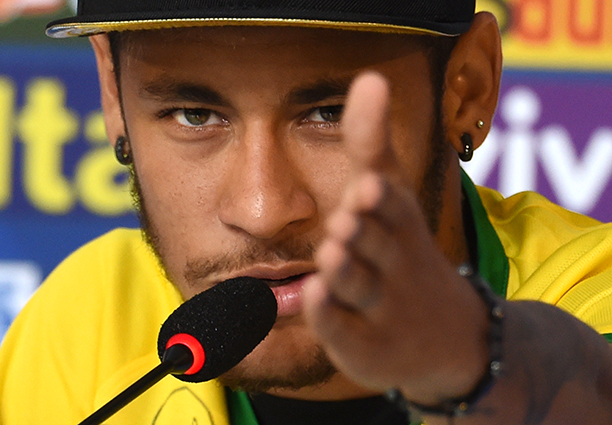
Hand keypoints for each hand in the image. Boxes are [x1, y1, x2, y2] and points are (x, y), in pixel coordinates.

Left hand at [302, 72, 487, 403]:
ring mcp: (383, 308)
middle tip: (347, 219)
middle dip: (364, 232)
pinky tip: (314, 297)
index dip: (381, 200)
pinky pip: (344, 329)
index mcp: (401, 225)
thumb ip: (372, 141)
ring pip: (361, 287)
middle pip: (378, 247)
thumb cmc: (404, 250)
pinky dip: (331, 316)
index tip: (369, 186)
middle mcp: (396, 265)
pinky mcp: (365, 344)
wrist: (448, 336)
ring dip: (347, 271)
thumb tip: (369, 77)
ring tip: (332, 253)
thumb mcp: (393, 194)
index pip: (394, 209)